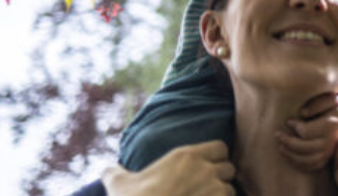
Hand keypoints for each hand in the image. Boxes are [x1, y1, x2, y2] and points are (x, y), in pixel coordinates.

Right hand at [101, 141, 234, 195]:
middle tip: (208, 185)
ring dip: (222, 195)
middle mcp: (204, 170)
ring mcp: (213, 191)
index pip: (219, 147)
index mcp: (186, 156)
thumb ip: (114, 172)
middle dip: (221, 177)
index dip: (216, 156)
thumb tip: (107, 170)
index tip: (207, 165)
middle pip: (228, 168)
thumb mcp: (118, 184)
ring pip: (230, 189)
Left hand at [277, 93, 337, 170]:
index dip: (294, 127)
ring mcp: (330, 151)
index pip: (307, 132)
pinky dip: (299, 164)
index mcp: (331, 124)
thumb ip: (316, 104)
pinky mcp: (327, 157)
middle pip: (306, 148)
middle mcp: (332, 140)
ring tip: (280, 147)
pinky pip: (312, 166)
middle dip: (288, 143)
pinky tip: (289, 156)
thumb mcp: (328, 98)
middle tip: (277, 135)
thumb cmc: (334, 105)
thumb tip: (302, 113)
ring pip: (308, 160)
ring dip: (291, 156)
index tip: (288, 121)